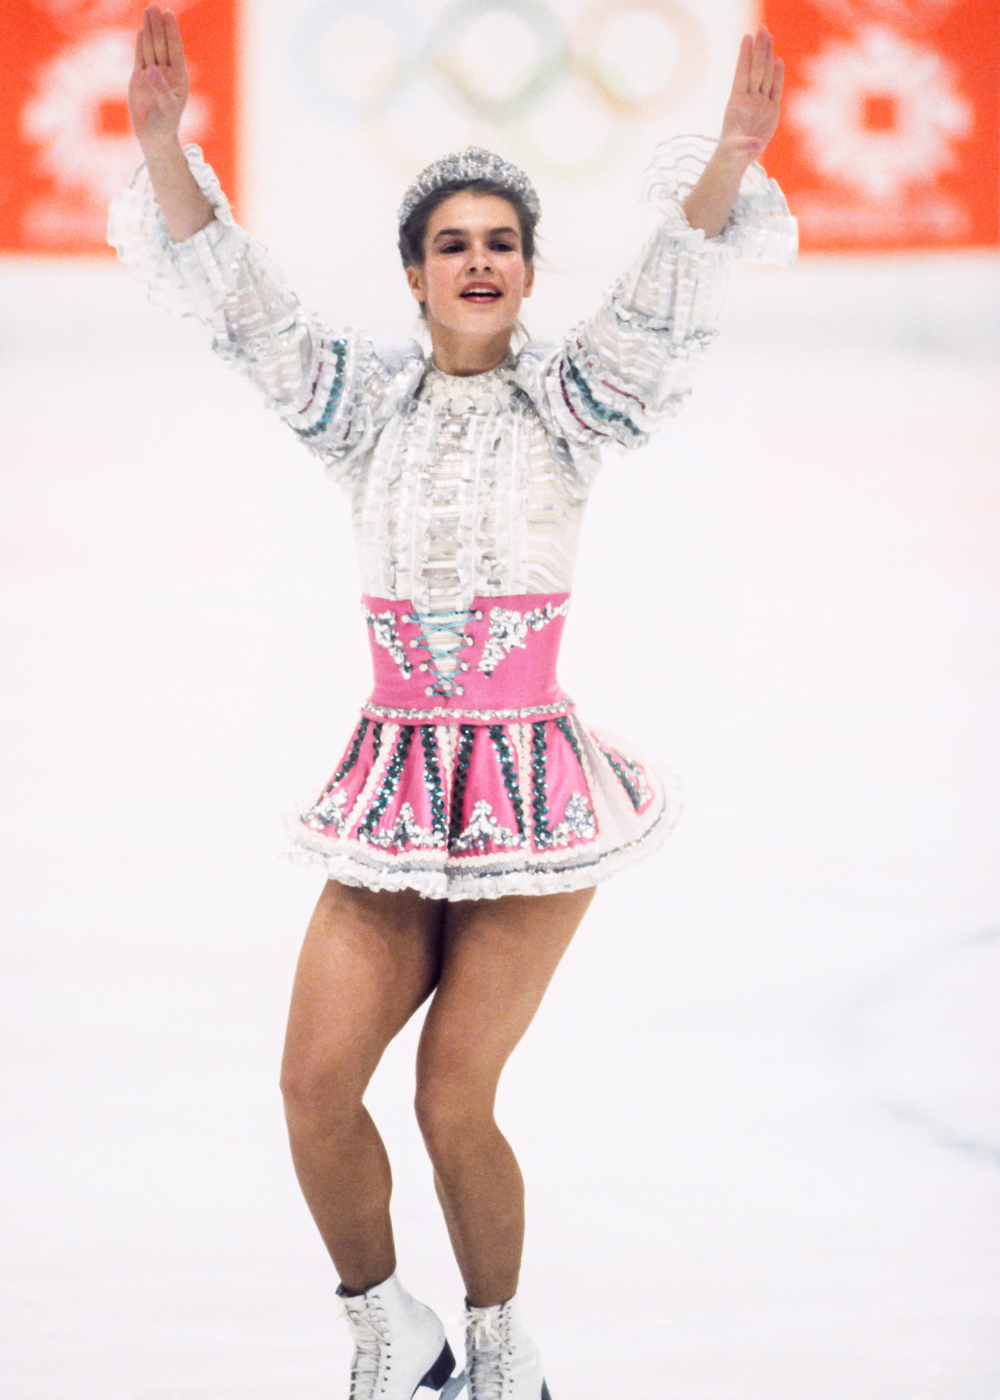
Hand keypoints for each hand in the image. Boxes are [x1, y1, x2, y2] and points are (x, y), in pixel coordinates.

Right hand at [128, 5, 188, 150]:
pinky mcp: (139, 77)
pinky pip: (140, 56)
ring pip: (150, 47)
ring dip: (149, 29)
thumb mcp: (167, 106)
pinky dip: (140, 44)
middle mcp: (166, 72)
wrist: (153, 134)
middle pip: (162, 44)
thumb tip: (152, 70)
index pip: (175, 49)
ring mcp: (152, 73)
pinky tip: (141, 30)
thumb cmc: (165, 123)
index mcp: (179, 76)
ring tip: (148, 11)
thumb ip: (161, 88)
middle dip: (159, 26)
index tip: (168, 14)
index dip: (171, 31)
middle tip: (154, 7)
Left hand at [718, 28, 783, 161]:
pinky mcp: (771, 110)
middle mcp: (749, 99)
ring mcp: (760, 103)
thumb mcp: (735, 150)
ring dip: (767, 56)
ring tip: (768, 36)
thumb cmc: (730, 153)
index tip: (746, 37)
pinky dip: (777, 76)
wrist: (737, 158)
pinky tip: (778, 60)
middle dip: (759, 50)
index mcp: (736, 103)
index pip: (741, 74)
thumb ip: (745, 146)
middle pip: (756, 70)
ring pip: (766, 75)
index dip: (744, 56)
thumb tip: (757, 147)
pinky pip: (775, 89)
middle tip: (762, 29)